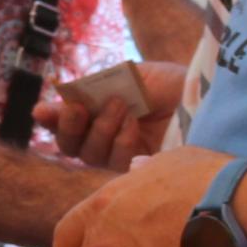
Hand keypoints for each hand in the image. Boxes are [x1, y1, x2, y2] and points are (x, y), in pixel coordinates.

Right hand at [37, 61, 183, 171]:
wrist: (204, 96)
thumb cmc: (167, 84)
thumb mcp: (127, 77)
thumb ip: (93, 88)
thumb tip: (57, 91)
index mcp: (98, 112)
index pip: (63, 122)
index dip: (51, 118)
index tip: (43, 110)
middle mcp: (105, 136)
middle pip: (69, 146)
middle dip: (69, 126)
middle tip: (80, 108)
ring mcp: (121, 155)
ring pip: (89, 154)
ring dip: (99, 129)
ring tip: (120, 107)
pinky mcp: (139, 169)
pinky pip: (115, 163)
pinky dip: (120, 142)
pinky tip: (134, 125)